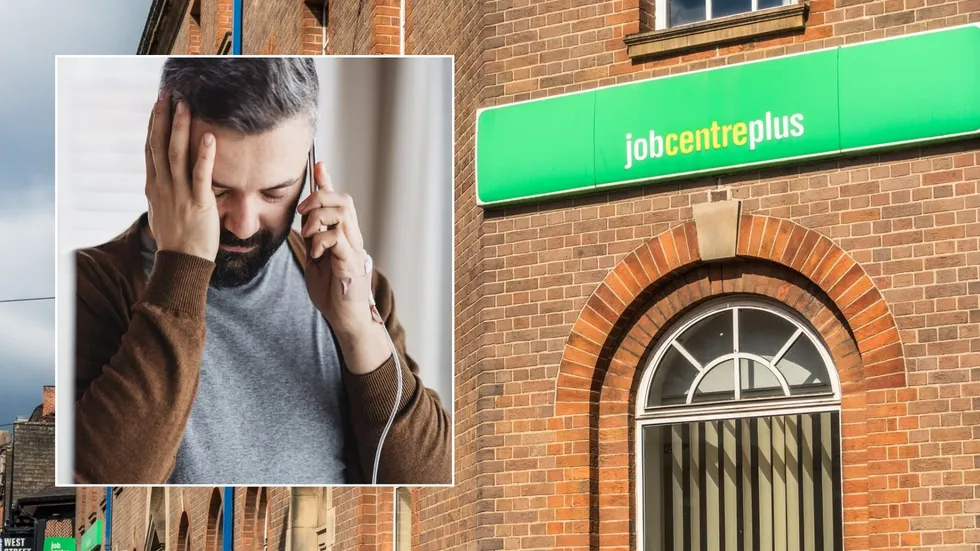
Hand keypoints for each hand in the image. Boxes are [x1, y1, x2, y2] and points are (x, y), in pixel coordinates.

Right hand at [144, 92, 219, 261]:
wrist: (183, 263)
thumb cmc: (177, 239)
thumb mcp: (164, 211)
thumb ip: (163, 191)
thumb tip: (161, 178)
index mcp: (154, 187)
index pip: (150, 149)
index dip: (153, 124)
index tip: (158, 104)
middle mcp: (163, 187)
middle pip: (159, 145)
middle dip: (162, 117)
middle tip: (167, 93)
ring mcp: (179, 194)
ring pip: (176, 154)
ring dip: (180, 127)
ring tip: (185, 105)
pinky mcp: (199, 203)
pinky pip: (201, 175)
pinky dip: (204, 155)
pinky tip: (209, 137)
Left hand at [297, 162, 376, 338]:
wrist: (344, 317)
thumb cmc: (331, 290)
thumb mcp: (315, 257)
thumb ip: (313, 236)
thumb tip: (305, 217)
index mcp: (342, 234)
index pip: (336, 200)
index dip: (326, 180)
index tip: (317, 164)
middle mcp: (352, 236)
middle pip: (343, 200)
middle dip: (319, 198)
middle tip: (303, 213)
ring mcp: (353, 248)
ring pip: (342, 213)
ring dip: (319, 218)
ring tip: (309, 235)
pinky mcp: (350, 261)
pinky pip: (338, 237)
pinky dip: (322, 240)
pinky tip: (316, 253)